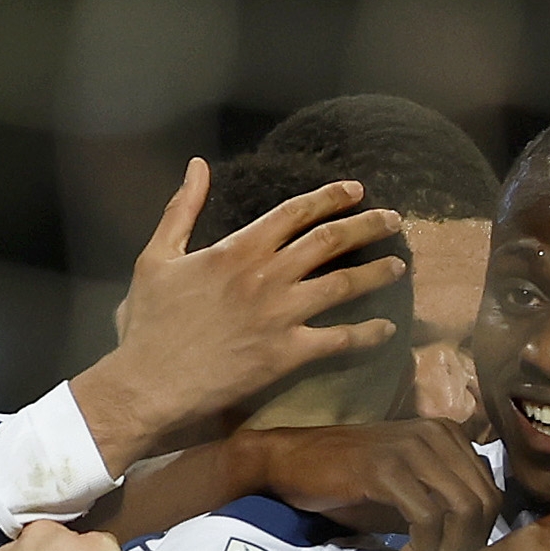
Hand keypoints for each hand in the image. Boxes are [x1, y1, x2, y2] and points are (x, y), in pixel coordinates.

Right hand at [71, 164, 403, 469]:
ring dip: (376, 272)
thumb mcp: (157, 257)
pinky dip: (367, 334)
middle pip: (330, 241)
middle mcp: (267, 276)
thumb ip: (181, 209)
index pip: (295, 212)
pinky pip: (338, 340)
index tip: (356, 191)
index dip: (330, 198)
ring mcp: (281, 316)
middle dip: (368, 226)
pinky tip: (387, 329)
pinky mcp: (287, 354)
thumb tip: (197, 166)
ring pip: (343, 285)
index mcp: (238, 249)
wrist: (149, 383)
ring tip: (400, 265)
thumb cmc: (149, 323)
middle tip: (393, 221)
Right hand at [226, 418, 498, 550]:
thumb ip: (442, 501)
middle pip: (484, 503)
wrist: (291, 463)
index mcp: (448, 434)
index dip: (478, 535)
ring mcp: (412, 448)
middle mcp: (437, 434)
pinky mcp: (387, 469)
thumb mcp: (405, 486)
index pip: (491, 491)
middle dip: (467, 548)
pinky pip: (428, 518)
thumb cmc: (346, 479)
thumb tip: (474, 538)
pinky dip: (424, 547)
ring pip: (463, 510)